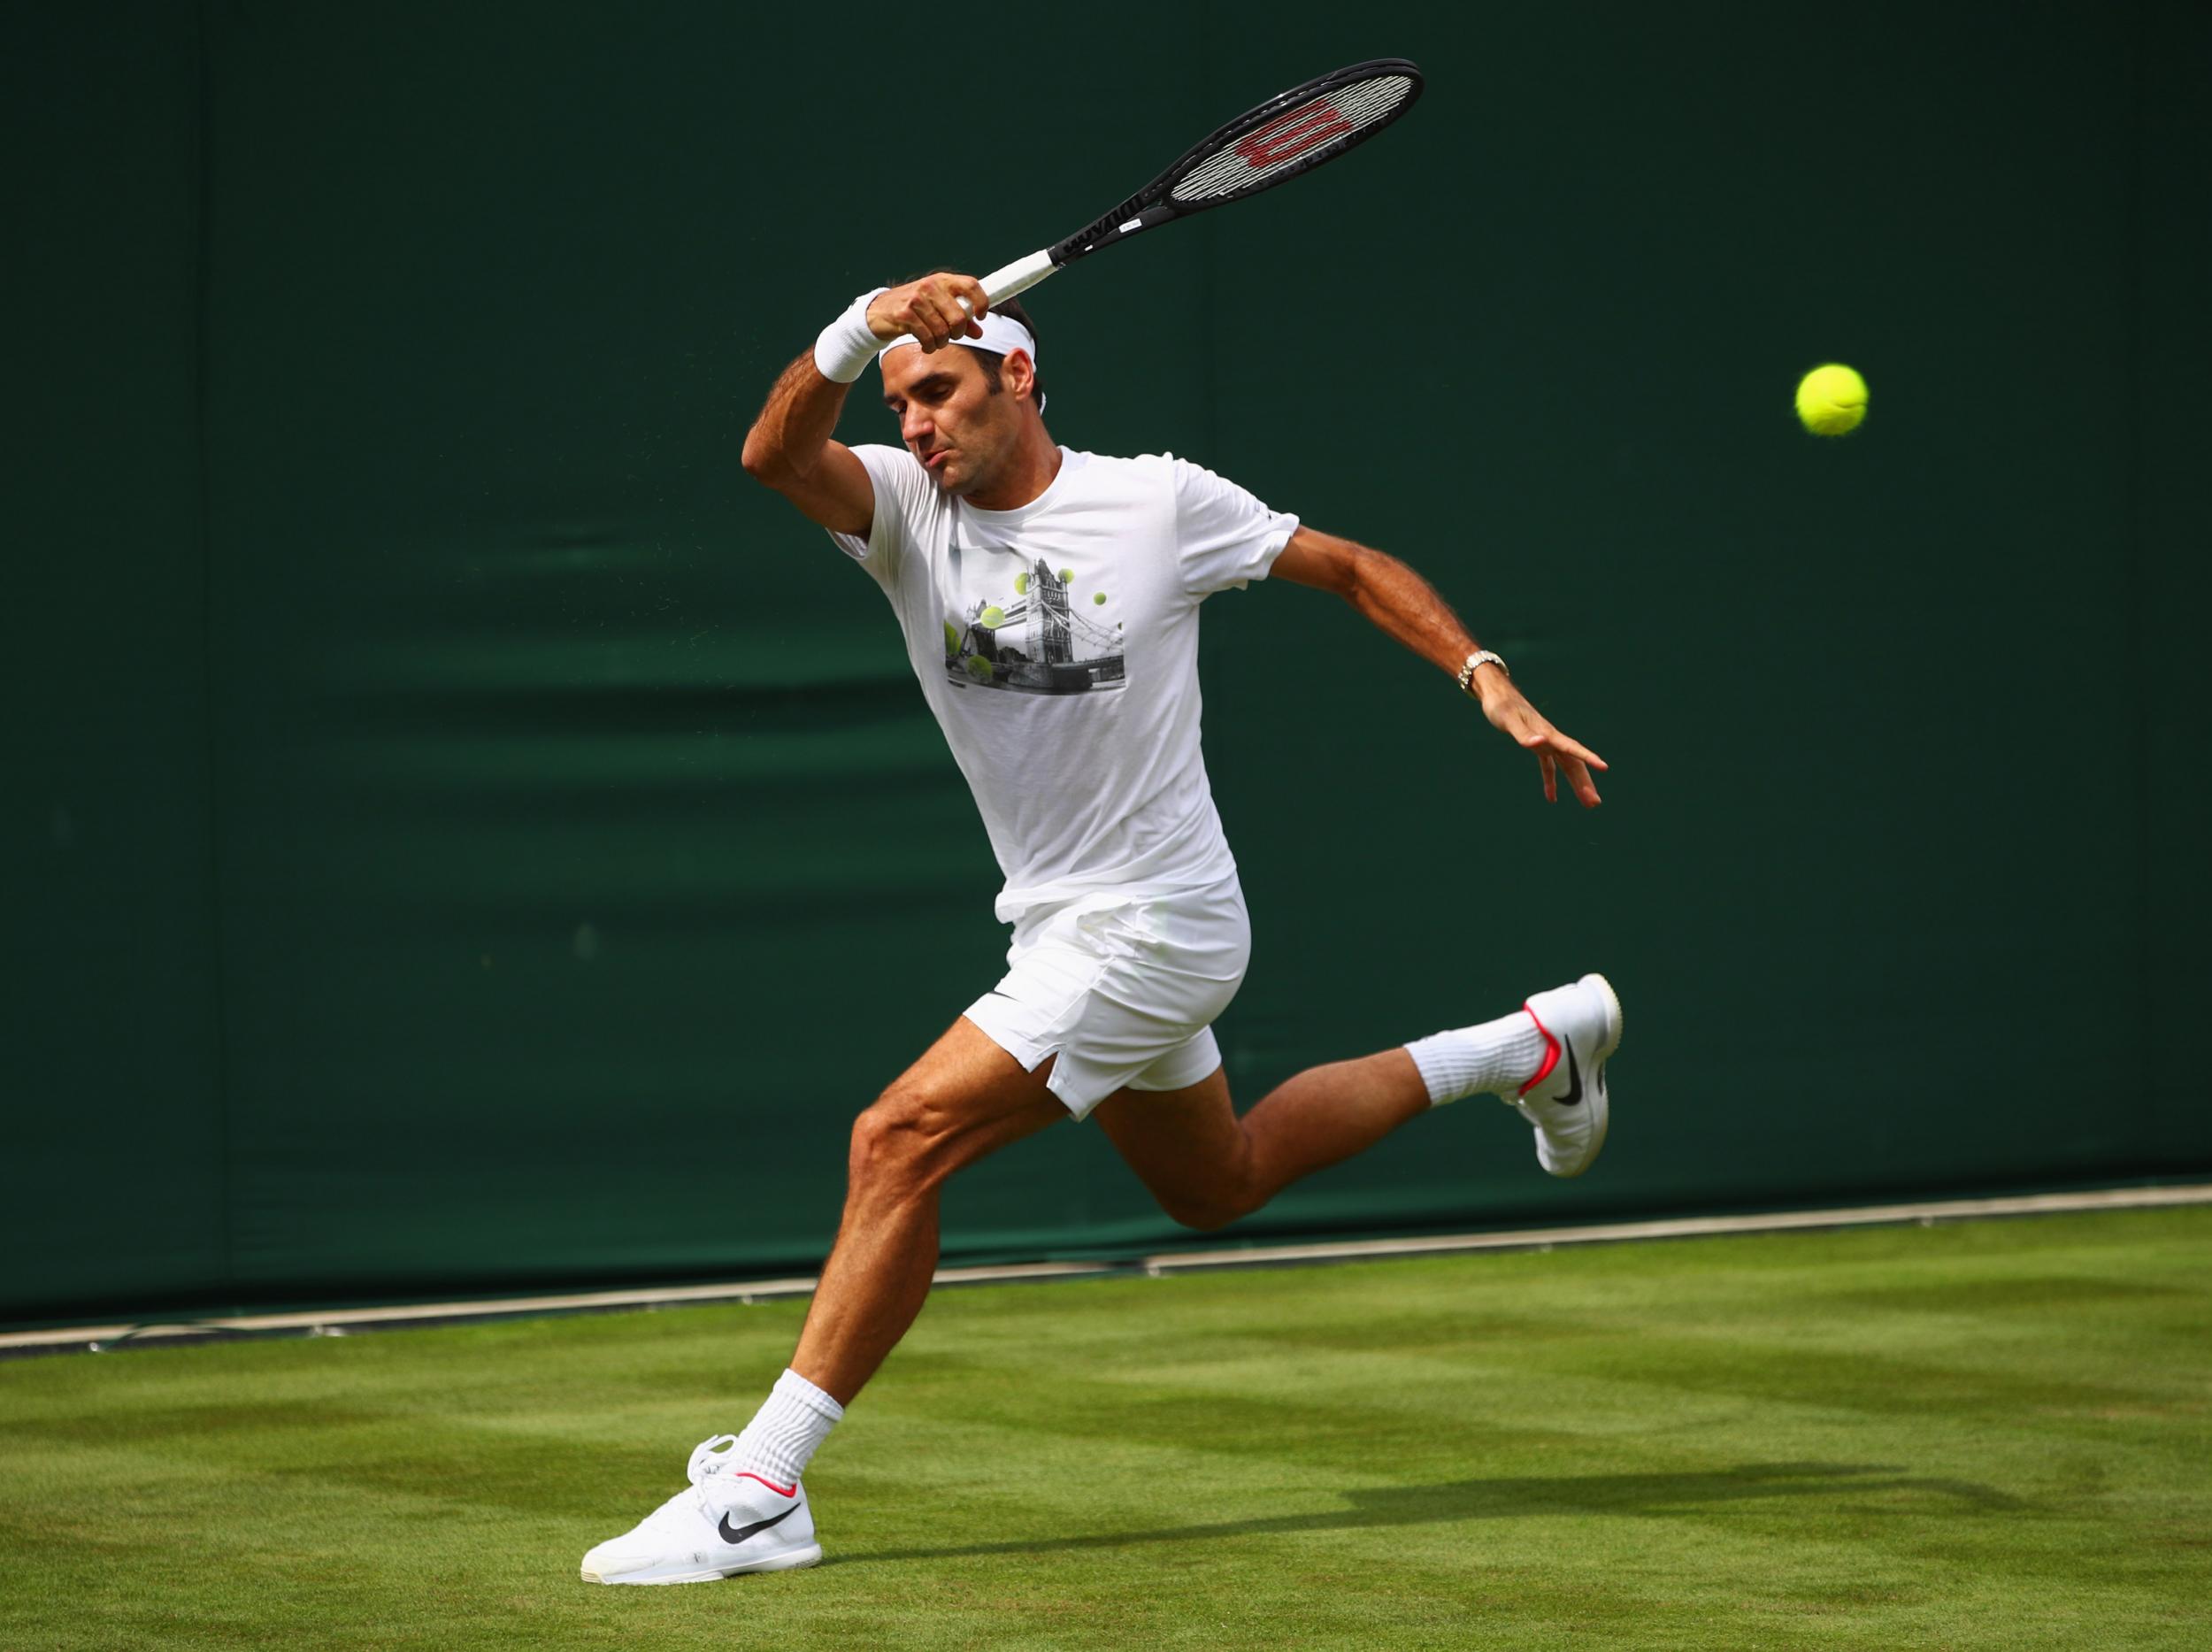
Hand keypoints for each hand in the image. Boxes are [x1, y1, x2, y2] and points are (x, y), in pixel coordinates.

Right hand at [866, 273, 987, 352]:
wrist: (878, 311)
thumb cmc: (914, 309)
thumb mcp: (938, 307)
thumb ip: (960, 318)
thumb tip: (979, 332)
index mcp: (942, 280)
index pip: (971, 285)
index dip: (981, 302)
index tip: (981, 316)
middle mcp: (930, 286)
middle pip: (958, 317)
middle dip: (958, 333)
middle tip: (952, 336)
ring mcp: (916, 299)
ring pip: (943, 331)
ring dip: (942, 342)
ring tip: (936, 341)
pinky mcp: (904, 314)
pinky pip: (927, 337)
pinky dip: (929, 346)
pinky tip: (926, 345)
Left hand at [1475, 673, 1607, 806]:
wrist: (1496, 695)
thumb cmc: (1501, 706)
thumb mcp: (1509, 721)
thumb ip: (1524, 734)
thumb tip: (1540, 743)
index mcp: (1548, 733)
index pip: (1572, 748)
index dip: (1588, 758)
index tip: (1604, 767)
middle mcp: (1551, 739)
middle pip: (1573, 763)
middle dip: (1584, 783)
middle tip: (1595, 803)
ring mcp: (1545, 742)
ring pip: (1566, 766)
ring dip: (1576, 784)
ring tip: (1587, 804)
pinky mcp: (1536, 745)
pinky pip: (1549, 766)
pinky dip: (1551, 782)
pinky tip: (1551, 798)